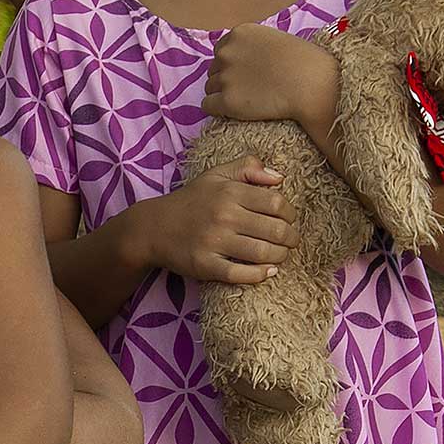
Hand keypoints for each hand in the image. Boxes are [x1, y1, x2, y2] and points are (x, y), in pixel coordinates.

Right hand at [137, 157, 292, 286]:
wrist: (153, 228)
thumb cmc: (191, 201)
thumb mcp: (216, 175)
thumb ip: (248, 168)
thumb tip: (280, 178)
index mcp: (229, 192)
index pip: (277, 203)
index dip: (290, 214)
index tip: (289, 220)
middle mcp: (223, 216)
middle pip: (276, 230)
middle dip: (291, 238)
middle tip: (291, 241)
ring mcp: (214, 242)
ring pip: (263, 253)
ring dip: (280, 256)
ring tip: (281, 255)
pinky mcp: (205, 265)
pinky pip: (240, 274)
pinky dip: (260, 275)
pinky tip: (267, 272)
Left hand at [201, 23, 339, 140]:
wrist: (312, 84)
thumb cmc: (305, 62)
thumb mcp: (276, 41)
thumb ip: (256, 47)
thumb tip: (248, 62)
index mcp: (240, 33)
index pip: (221, 51)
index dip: (231, 65)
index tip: (245, 74)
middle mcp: (227, 52)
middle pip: (214, 70)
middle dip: (226, 79)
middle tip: (247, 90)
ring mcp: (225, 77)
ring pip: (210, 88)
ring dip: (222, 95)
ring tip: (245, 101)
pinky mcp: (227, 101)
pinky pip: (208, 106)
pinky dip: (218, 110)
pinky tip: (233, 112)